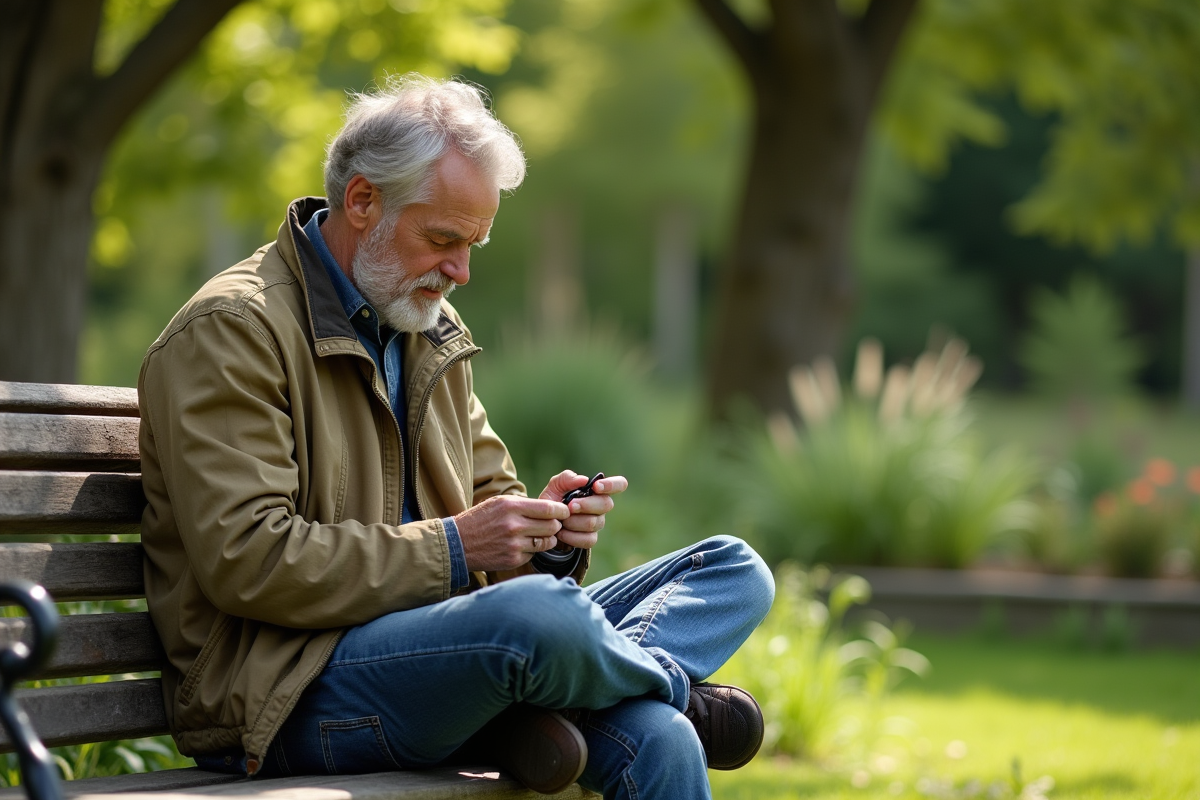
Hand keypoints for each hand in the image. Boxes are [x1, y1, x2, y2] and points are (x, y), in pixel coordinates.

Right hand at [454, 495, 568, 571]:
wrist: (458, 543)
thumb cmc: (480, 519)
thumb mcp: (499, 503)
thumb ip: (524, 504)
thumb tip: (551, 509)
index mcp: (511, 507)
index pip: (549, 509)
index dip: (561, 510)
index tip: (565, 512)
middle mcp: (514, 525)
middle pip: (552, 526)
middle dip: (555, 525)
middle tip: (552, 525)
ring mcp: (514, 544)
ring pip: (546, 542)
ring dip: (547, 539)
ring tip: (538, 535)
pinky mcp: (513, 559)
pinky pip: (534, 554)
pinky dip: (532, 550)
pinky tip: (521, 546)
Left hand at [539, 470, 627, 550]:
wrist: (543, 525)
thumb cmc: (552, 502)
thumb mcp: (554, 487)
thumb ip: (566, 479)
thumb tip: (584, 479)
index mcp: (596, 490)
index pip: (619, 484)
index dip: (612, 485)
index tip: (596, 487)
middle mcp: (601, 506)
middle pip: (606, 504)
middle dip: (586, 505)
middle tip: (569, 506)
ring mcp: (597, 523)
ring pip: (594, 522)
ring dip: (573, 521)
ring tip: (561, 520)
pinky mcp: (590, 539)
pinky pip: (588, 539)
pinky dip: (571, 536)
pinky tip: (561, 533)